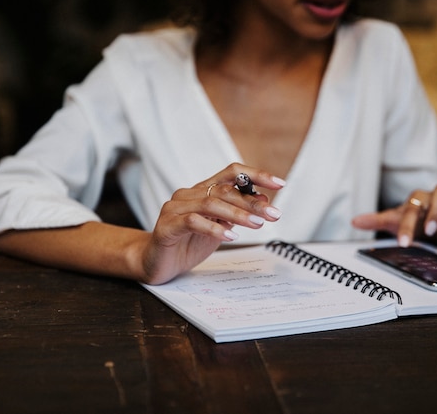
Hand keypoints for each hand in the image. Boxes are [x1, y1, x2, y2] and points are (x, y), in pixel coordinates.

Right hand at [141, 163, 284, 283]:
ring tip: (257, 224)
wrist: (156, 263)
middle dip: (252, 202)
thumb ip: (237, 213)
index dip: (256, 175)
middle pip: (224, 190)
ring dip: (238, 214)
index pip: (231, 173)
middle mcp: (188, 194)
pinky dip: (214, 228)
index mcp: (202, 190)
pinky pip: (192, 222)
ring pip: (210, 203)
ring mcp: (175, 208)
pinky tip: (230, 235)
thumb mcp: (220, 227)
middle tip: (273, 214)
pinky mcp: (166, 226)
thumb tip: (263, 199)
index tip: (279, 184)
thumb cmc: (187, 244)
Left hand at [351, 184, 436, 246]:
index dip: (408, 226)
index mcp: (416, 199)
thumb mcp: (393, 221)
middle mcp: (435, 196)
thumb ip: (375, 221)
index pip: (412, 208)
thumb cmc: (411, 220)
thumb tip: (354, 221)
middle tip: (431, 232)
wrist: (429, 223)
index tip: (404, 243)